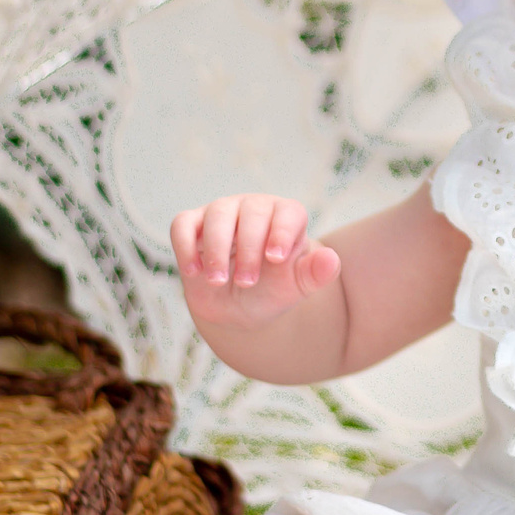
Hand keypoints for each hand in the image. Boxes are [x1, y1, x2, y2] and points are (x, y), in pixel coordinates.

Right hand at [172, 193, 340, 333]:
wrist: (238, 307)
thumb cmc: (272, 289)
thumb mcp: (295, 287)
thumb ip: (315, 274)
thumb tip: (331, 260)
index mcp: (286, 217)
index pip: (288, 212)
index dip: (282, 232)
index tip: (274, 260)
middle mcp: (255, 208)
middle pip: (252, 213)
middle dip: (248, 249)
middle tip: (246, 282)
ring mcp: (222, 212)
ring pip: (218, 215)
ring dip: (216, 249)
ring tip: (219, 281)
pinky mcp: (192, 224)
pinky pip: (183, 224)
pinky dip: (185, 247)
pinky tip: (194, 272)